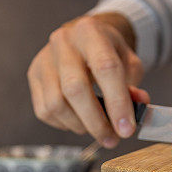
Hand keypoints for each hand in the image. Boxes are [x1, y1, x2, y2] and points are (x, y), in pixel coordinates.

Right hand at [27, 13, 148, 147]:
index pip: (106, 68)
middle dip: (96, 122)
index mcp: (91, 32)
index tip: (126, 129)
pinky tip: (78, 120)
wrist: (83, 37)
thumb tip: (138, 107)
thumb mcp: (129, 63)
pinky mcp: (33, 75)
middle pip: (75, 89)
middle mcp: (63, 42)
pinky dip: (64, 124)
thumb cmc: (108, 52)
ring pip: (56, 104)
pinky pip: (45, 110)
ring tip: (96, 128)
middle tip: (112, 139)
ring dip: (80, 125)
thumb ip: (135, 85)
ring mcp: (44, 59)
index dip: (118, 103)